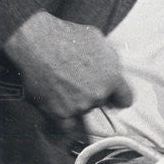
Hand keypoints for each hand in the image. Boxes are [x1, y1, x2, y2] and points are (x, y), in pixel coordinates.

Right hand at [3, 11, 132, 132]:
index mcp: (112, 78)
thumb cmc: (68, 37)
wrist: (38, 43)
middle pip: (101, 103)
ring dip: (77, 104)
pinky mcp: (59, 112)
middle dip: (94, 94)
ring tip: (64, 87)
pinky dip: (65, 121)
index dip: (118, 97)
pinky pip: (66, 126)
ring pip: (83, 111)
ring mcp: (79, 106)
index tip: (113, 97)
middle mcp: (98, 95)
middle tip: (79, 82)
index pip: (125, 99)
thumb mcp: (99, 40)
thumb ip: (109, 60)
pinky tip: (61, 110)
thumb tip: (111, 68)